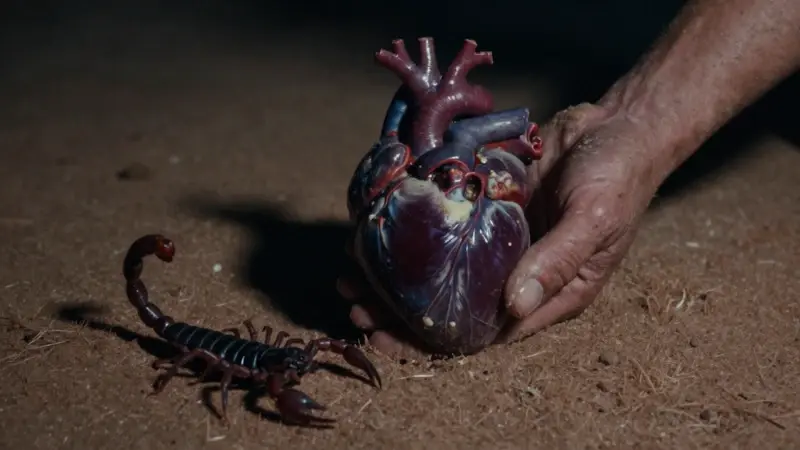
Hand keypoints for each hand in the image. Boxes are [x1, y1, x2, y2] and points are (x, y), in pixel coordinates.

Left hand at [339, 103, 666, 355]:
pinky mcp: (488, 208)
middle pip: (452, 303)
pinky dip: (413, 231)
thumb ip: (556, 261)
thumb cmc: (618, 179)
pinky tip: (376, 229)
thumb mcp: (594, 220)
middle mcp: (519, 274)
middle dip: (401, 309)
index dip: (431, 339)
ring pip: (441, 267)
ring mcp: (499, 240)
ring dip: (398, 271)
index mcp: (549, 294)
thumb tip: (513, 305)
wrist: (618, 126)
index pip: (482, 331)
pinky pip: (445, 225)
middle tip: (354, 301)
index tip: (383, 335)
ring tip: (351, 270)